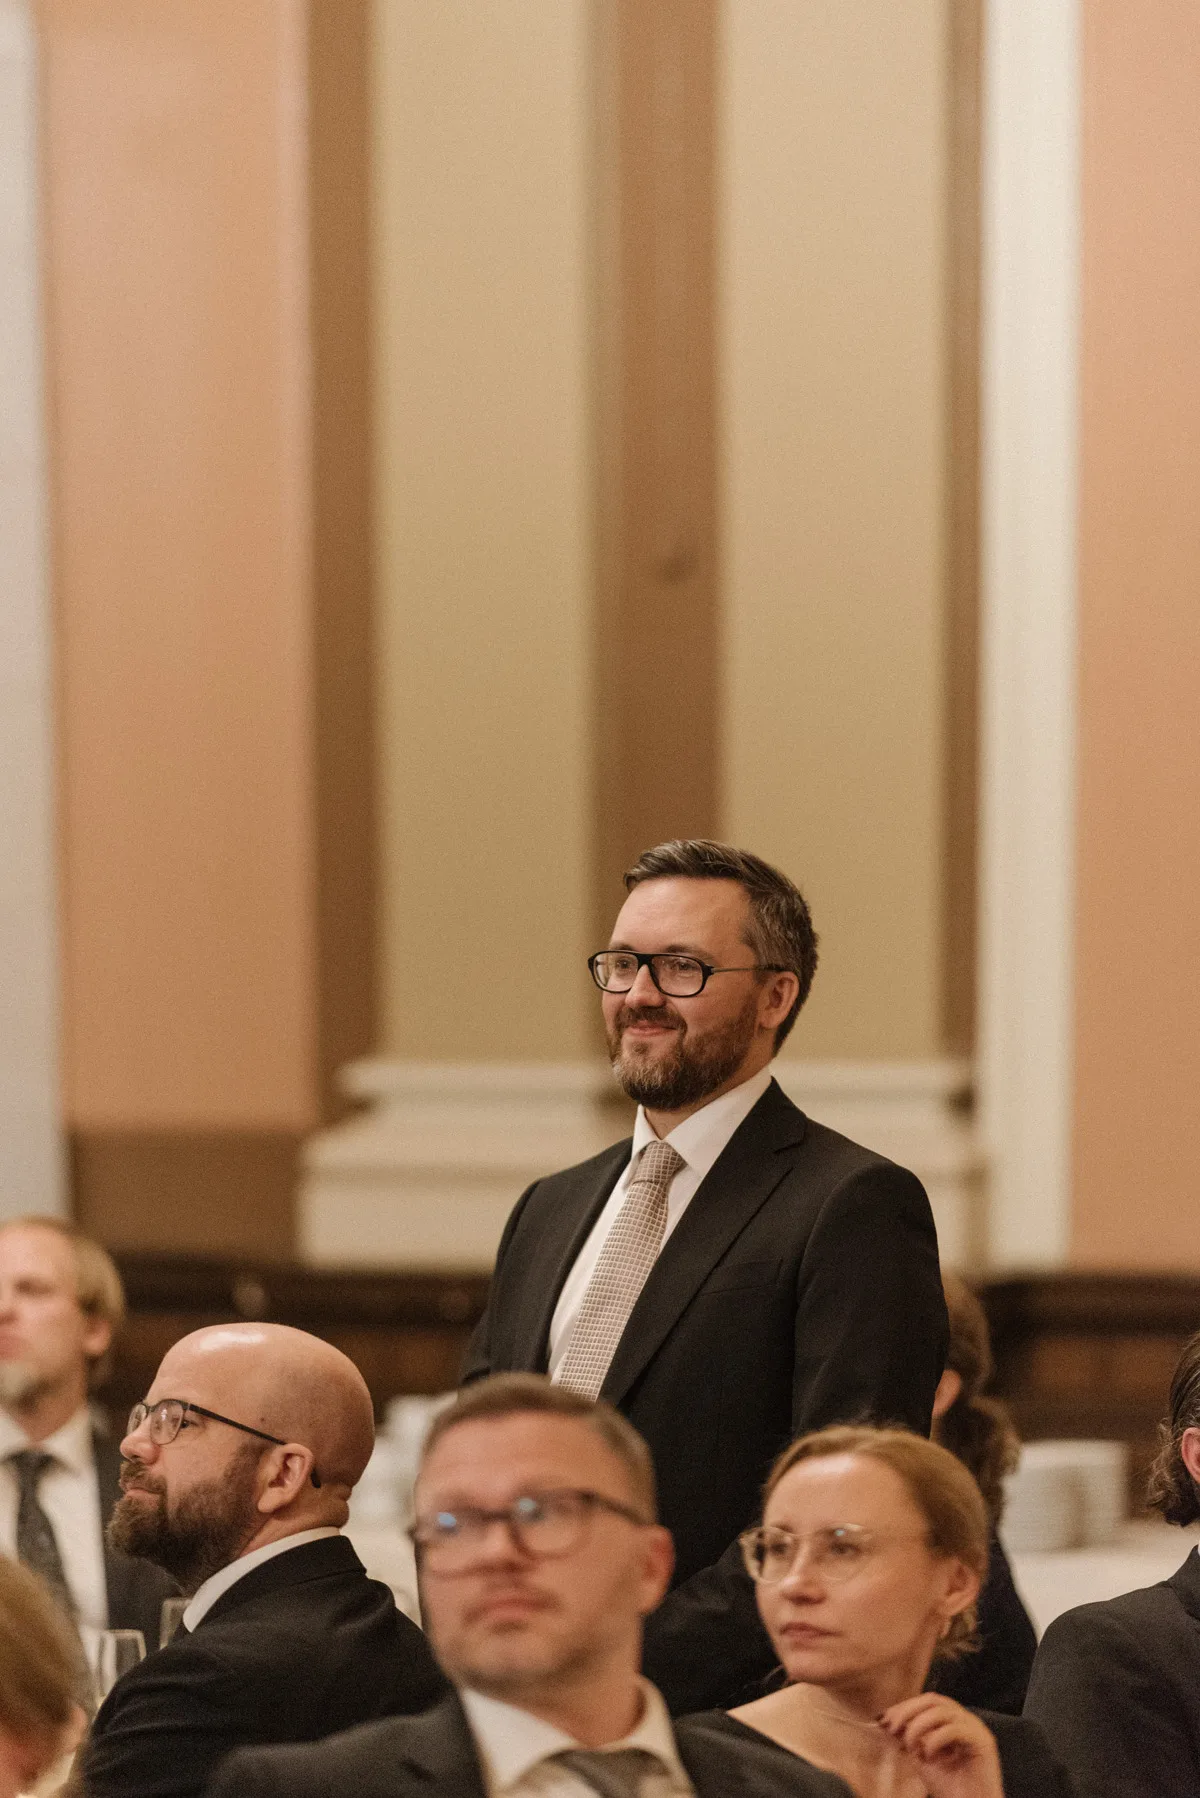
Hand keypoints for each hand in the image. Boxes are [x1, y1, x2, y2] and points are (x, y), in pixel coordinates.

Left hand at [877, 1694, 1004, 1797]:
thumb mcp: (920, 1758)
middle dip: (908, 1711)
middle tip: (892, 1727)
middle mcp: (966, 1720)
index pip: (926, 1702)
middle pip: (934, 1700)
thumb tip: (884, 1721)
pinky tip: (929, 1755)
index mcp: (953, 1721)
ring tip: (911, 1746)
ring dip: (919, 1726)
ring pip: (943, 1711)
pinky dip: (936, 1739)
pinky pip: (955, 1730)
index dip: (904, 1707)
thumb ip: (906, 1738)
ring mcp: (976, 1729)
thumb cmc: (949, 1787)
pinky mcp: (983, 1742)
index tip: (884, 1719)